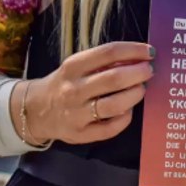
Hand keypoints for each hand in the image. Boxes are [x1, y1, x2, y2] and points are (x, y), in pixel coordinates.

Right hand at [14, 41, 154, 145]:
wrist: (36, 110)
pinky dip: (125, 118)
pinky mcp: (80, 134)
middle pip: (113, 79)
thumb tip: (138, 58)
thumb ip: (103, 61)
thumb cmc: (65, 83)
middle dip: (138, 73)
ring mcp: (76, 114)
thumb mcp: (77, 66)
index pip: (108, 53)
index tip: (149, 52)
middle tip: (149, 71)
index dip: (133, 50)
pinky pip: (110, 128)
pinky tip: (128, 110)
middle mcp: (73, 90)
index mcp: (73, 66)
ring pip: (114, 105)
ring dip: (134, 95)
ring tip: (141, 89)